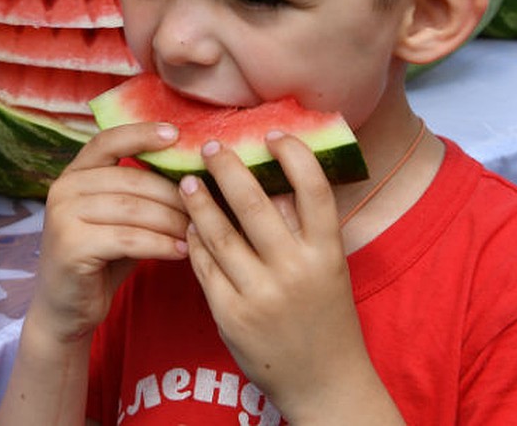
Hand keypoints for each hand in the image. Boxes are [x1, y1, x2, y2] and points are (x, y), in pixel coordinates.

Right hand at [28, 121, 190, 345]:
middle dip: (172, 194)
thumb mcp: (120, 219)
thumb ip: (141, 194)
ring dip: (171, 221)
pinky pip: (128, 238)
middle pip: (130, 178)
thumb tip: (191, 176)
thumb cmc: (102, 259)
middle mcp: (63, 188)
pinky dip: (160, 244)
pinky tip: (181, 251)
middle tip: (204, 209)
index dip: (142, 134)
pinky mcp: (70, 246)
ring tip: (197, 232)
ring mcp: (62, 215)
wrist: (66, 309)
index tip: (176, 134)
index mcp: (74, 173)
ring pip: (133, 209)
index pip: (108, 140)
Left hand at [181, 133, 396, 421]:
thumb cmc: (325, 313)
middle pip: (253, 203)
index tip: (272, 133)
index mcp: (327, 254)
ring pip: (218, 233)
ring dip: (199, 200)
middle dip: (226, 167)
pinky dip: (194, 239)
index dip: (294, 155)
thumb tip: (272, 171)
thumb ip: (303, 226)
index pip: (314, 190)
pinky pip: (204, 265)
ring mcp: (259, 294)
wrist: (323, 382)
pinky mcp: (230, 313)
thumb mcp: (328, 268)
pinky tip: (189, 224)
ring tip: (188, 181)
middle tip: (210, 145)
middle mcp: (294, 271)